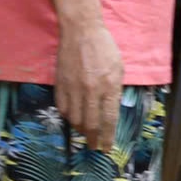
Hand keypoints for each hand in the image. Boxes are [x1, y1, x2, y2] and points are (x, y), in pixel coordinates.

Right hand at [55, 15, 124, 151]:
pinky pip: (62, 107)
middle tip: (95, 147)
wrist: (81, 32)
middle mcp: (91, 91)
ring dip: (80, 130)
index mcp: (109, 87)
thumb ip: (115, 91)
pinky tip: (73, 119)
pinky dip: (68, 117)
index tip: (106, 148)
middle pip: (91, 124)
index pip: (108, 120)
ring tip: (86, 134)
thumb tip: (110, 111)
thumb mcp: (119, 70)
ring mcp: (74, 88)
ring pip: (75, 119)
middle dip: (94, 139)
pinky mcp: (60, 84)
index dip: (107, 138)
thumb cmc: (105, 49)